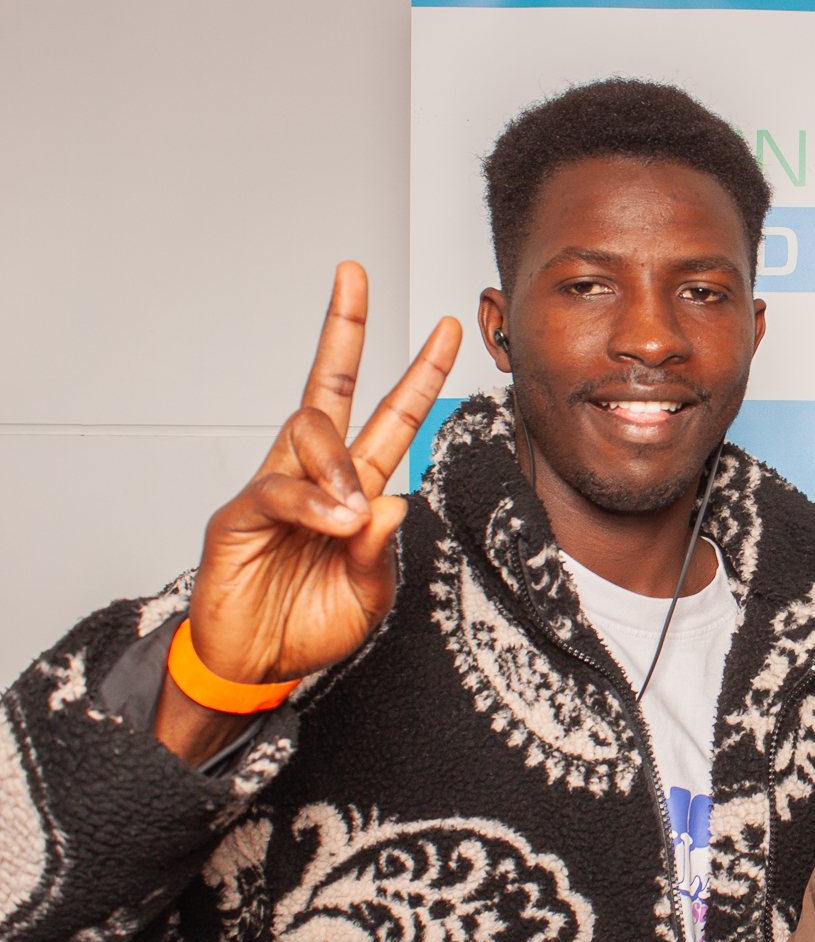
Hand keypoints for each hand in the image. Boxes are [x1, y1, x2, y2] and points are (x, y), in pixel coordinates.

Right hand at [154, 263, 461, 763]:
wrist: (253, 667)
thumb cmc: (307, 625)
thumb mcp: (368, 596)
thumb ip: (380, 552)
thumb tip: (392, 501)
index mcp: (354, 488)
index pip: (390, 417)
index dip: (419, 374)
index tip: (447, 330)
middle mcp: (315, 475)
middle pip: (330, 387)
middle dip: (343, 328)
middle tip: (353, 274)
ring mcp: (274, 488)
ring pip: (308, 431)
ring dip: (339, 464)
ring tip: (350, 511)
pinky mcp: (239, 515)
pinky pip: (277, 488)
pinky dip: (310, 502)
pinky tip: (331, 521)